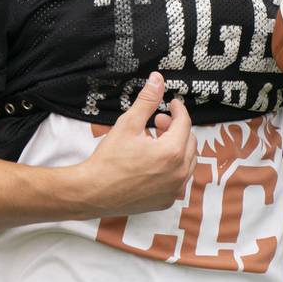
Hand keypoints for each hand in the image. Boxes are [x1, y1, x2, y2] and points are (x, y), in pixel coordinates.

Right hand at [74, 72, 196, 216]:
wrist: (93, 192)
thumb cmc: (109, 159)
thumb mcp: (128, 124)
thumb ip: (147, 101)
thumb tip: (157, 79)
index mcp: (172, 152)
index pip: (184, 124)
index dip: (179, 110)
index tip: (172, 104)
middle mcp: (178, 174)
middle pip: (189, 142)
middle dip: (176, 128)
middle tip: (158, 121)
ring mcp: (174, 190)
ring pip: (186, 162)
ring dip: (175, 147)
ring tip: (153, 140)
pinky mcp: (166, 201)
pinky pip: (177, 179)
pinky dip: (171, 166)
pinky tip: (151, 161)